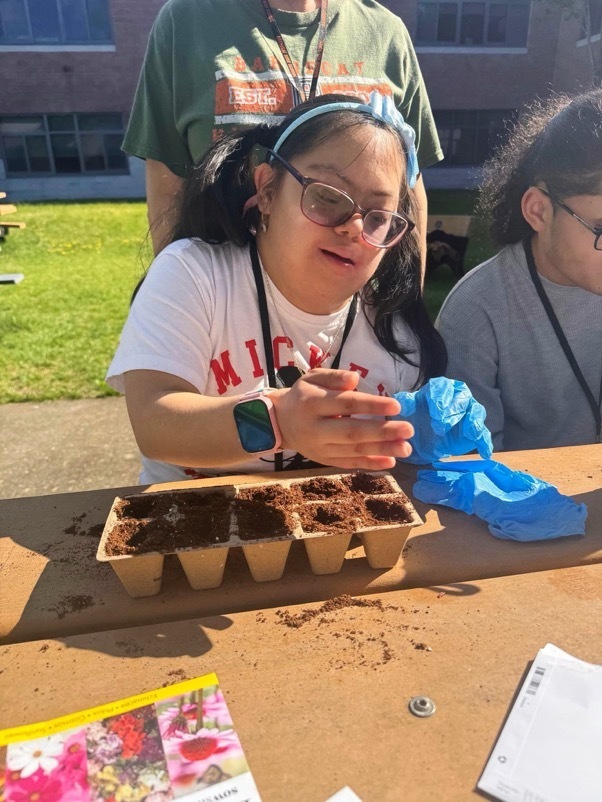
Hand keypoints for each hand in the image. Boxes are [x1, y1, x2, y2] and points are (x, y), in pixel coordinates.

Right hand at [269, 369, 413, 470]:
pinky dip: (370, 464)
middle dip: (382, 432)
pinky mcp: (324, 460)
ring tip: (406, 447)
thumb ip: (334, 377)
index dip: (371, 405)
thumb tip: (355, 379)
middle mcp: (316, 429)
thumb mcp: (312, 378)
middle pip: (351, 432)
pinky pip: (349, 464)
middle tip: (408, 430)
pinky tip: (391, 461)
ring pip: (353, 451)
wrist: (279, 423)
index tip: (396, 405)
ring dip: (382, 450)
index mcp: (313, 403)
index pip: (345, 404)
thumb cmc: (303, 396)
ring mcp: (320, 448)